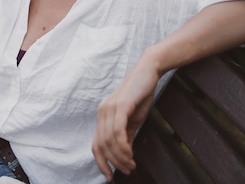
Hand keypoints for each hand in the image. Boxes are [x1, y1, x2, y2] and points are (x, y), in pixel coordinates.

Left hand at [92, 57, 159, 180]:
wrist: (148, 72)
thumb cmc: (140, 95)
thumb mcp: (132, 119)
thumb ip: (126, 135)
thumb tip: (124, 154)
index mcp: (103, 116)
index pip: (96, 144)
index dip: (101, 162)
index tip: (110, 176)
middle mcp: (102, 112)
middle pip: (102, 145)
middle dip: (114, 162)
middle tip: (127, 171)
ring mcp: (110, 108)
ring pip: (109, 140)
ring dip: (120, 157)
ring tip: (131, 165)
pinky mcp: (121, 105)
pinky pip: (117, 131)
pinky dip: (122, 146)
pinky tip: (130, 154)